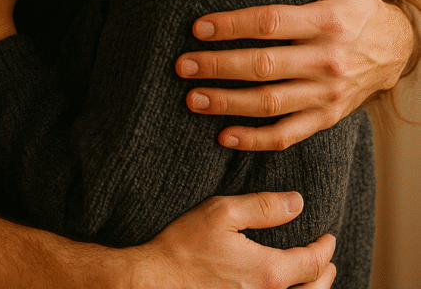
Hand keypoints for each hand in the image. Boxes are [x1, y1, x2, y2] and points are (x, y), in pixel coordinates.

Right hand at [136, 191, 335, 288]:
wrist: (155, 282)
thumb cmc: (185, 245)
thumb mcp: (222, 212)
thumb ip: (263, 206)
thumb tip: (297, 203)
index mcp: (269, 272)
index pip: (311, 263)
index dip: (324, 249)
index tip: (329, 237)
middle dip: (325, 275)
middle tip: (329, 261)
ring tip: (315, 281)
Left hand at [175, 0, 413, 150]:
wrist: (397, 50)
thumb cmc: (358, 3)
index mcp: (327, 21)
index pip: (270, 23)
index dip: (232, 25)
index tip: (197, 27)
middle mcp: (327, 60)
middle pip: (264, 66)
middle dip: (218, 67)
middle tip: (181, 65)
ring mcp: (327, 93)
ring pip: (271, 104)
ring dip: (228, 104)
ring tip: (191, 99)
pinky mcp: (327, 117)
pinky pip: (287, 134)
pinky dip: (254, 139)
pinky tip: (222, 135)